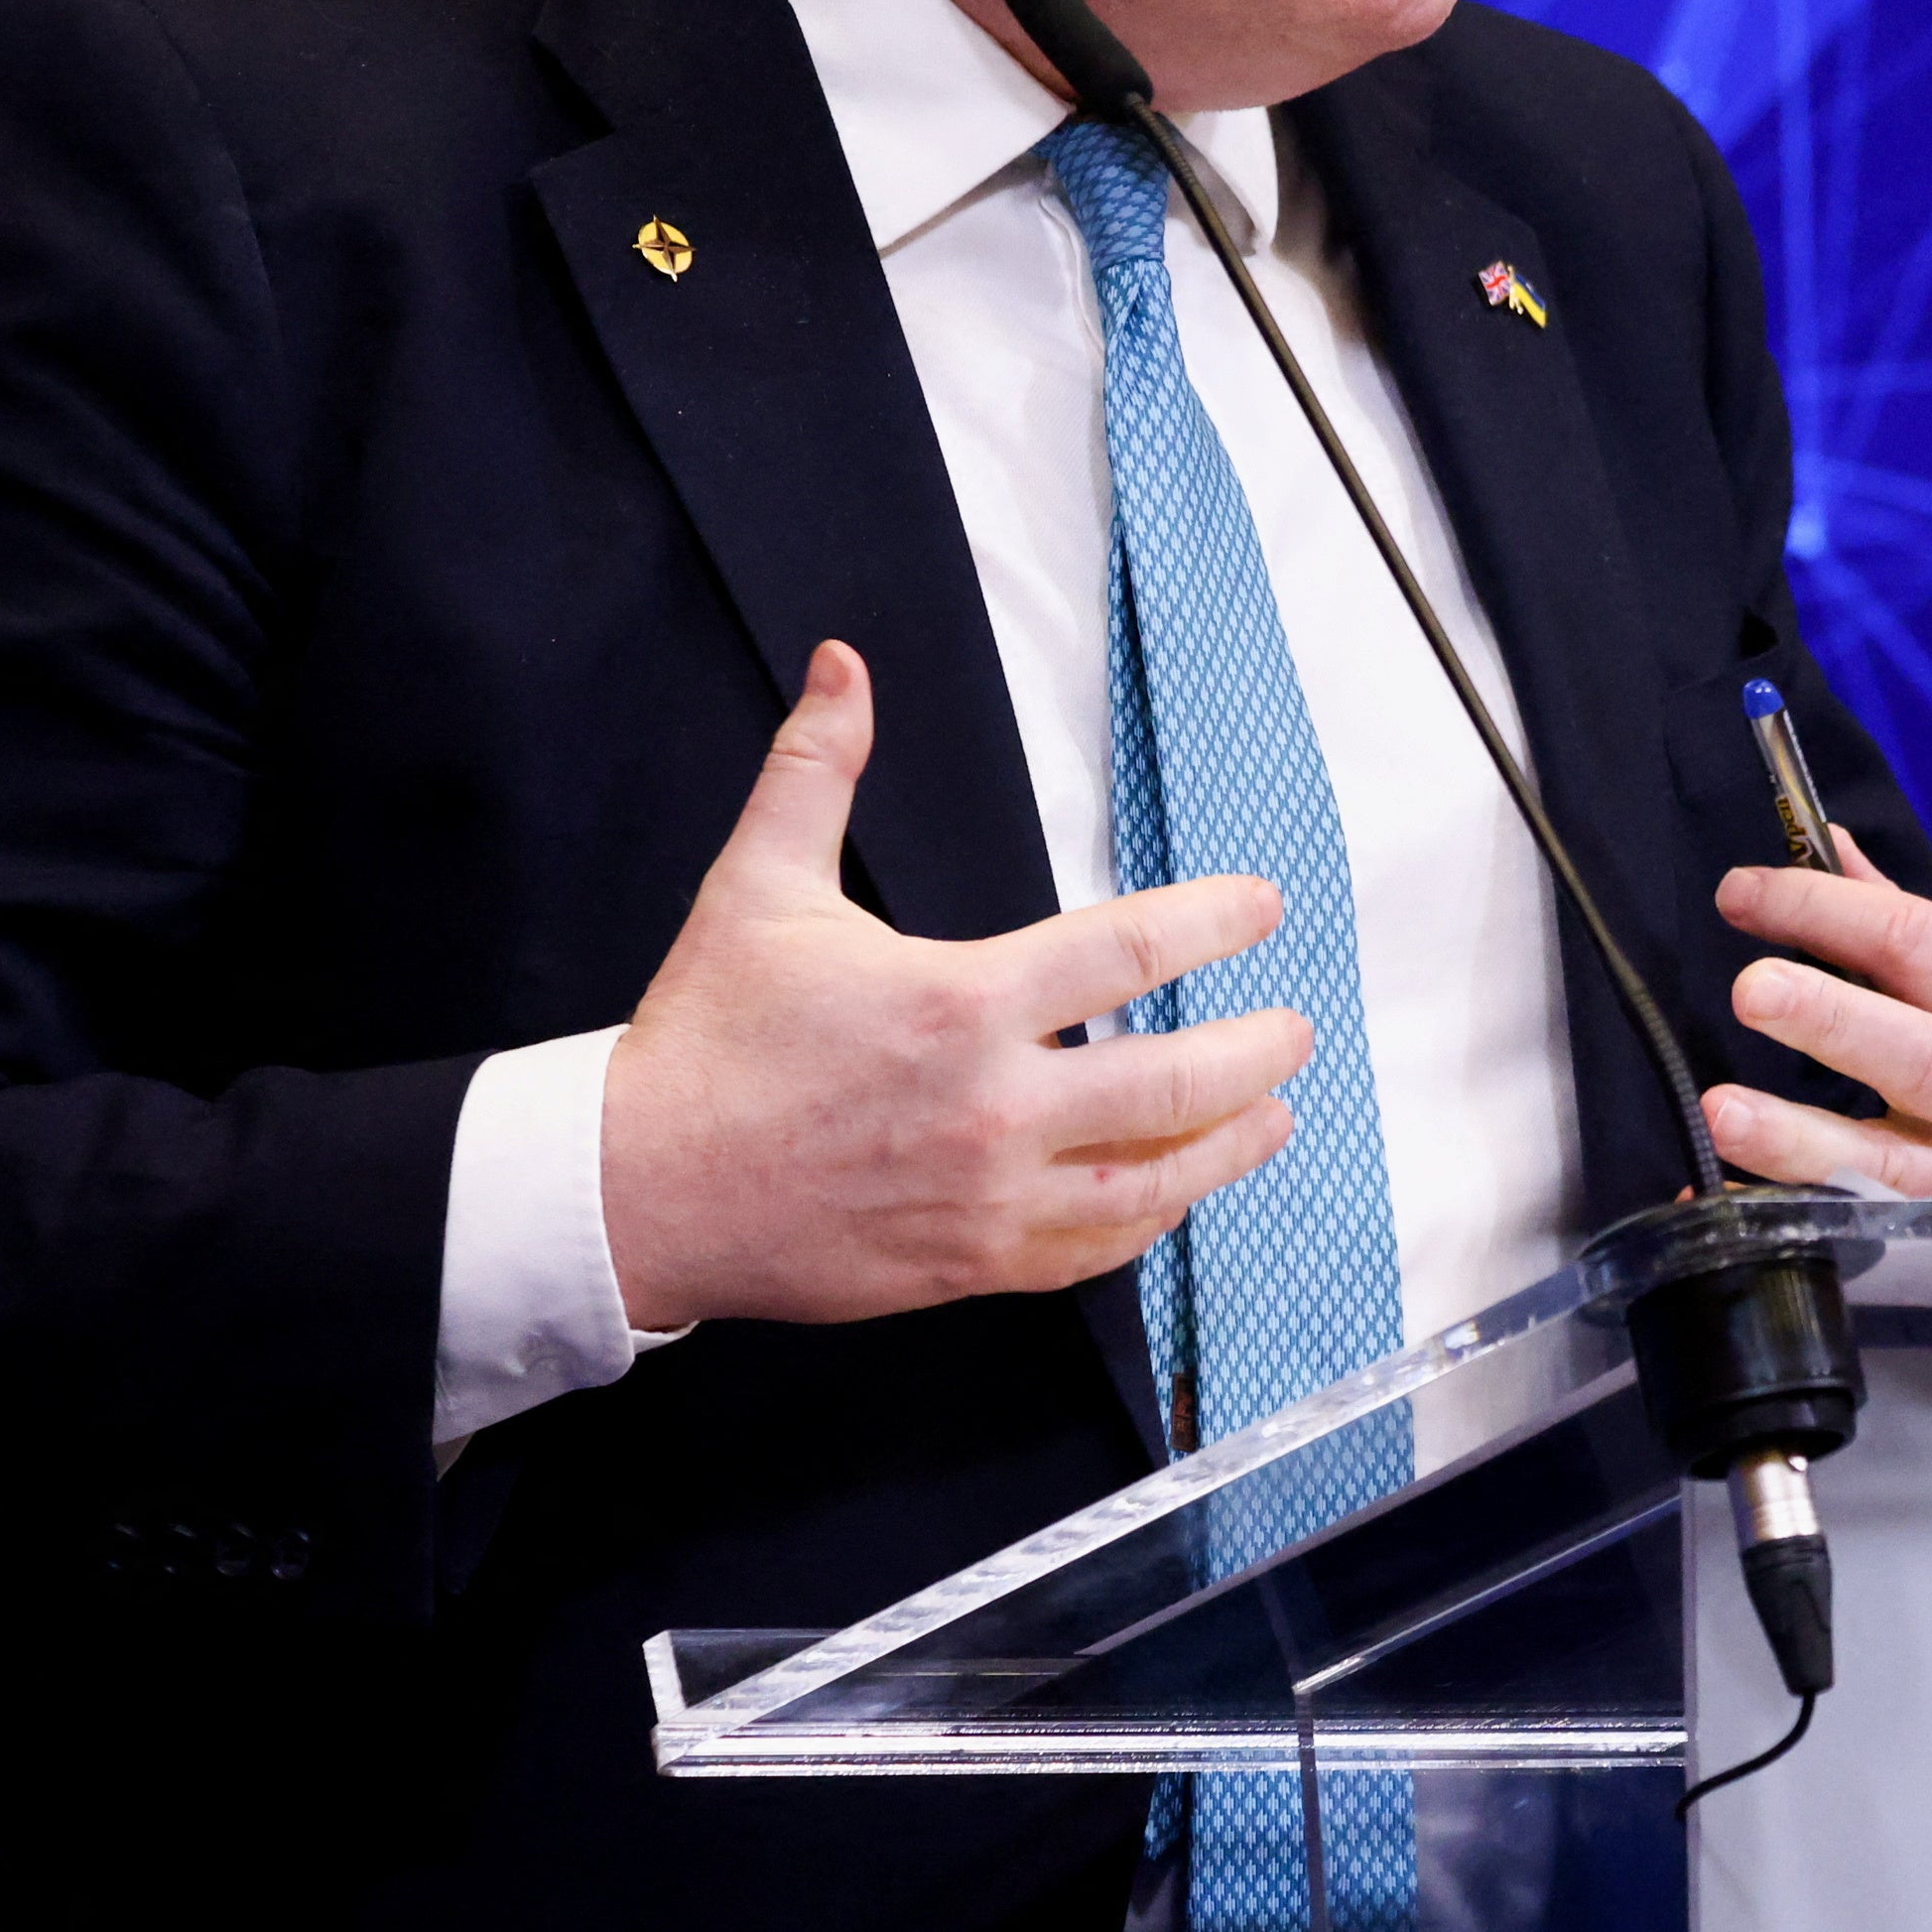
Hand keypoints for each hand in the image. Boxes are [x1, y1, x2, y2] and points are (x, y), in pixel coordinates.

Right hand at [601, 642, 1316, 1327]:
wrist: (635, 1190)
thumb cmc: (706, 1040)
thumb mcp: (757, 887)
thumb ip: (817, 770)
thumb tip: (844, 666)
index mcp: (960, 1003)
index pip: (1128, 952)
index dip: (1213, 922)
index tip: (1263, 908)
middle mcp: (991, 1107)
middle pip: (1175, 1083)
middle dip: (1256, 1053)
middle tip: (1296, 1031)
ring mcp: (986, 1197)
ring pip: (1151, 1183)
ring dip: (1229, 1147)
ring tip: (1275, 1117)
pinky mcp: (967, 1264)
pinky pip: (1089, 1251)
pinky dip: (1147, 1223)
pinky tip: (1174, 1197)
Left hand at [1703, 833, 1931, 1197]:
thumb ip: (1913, 930)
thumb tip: (1828, 846)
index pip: (1917, 941)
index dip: (1825, 910)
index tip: (1743, 893)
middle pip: (1917, 1052)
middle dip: (1828, 1017)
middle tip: (1752, 989)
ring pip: (1884, 1163)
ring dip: (1796, 1138)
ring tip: (1724, 1111)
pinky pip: (1854, 1228)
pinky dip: (1788, 1213)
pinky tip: (1726, 1197)